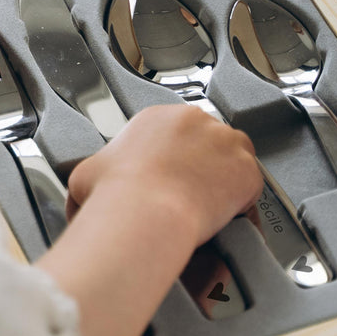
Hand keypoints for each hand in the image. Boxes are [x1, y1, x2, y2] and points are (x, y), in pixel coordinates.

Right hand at [65, 104, 261, 247]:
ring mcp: (224, 142)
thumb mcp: (87, 174)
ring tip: (210, 205)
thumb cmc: (116, 195)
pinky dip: (242, 203)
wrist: (143, 213)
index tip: (171, 174)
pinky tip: (227, 218)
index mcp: (158, 117)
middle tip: (190, 192)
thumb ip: (96, 171)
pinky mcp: (245, 169)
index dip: (176, 156)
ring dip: (224, 178)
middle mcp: (194, 121)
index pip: (177, 130)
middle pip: (207, 140)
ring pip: (232, 157)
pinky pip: (251, 186)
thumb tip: (86, 186)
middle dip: (201, 164)